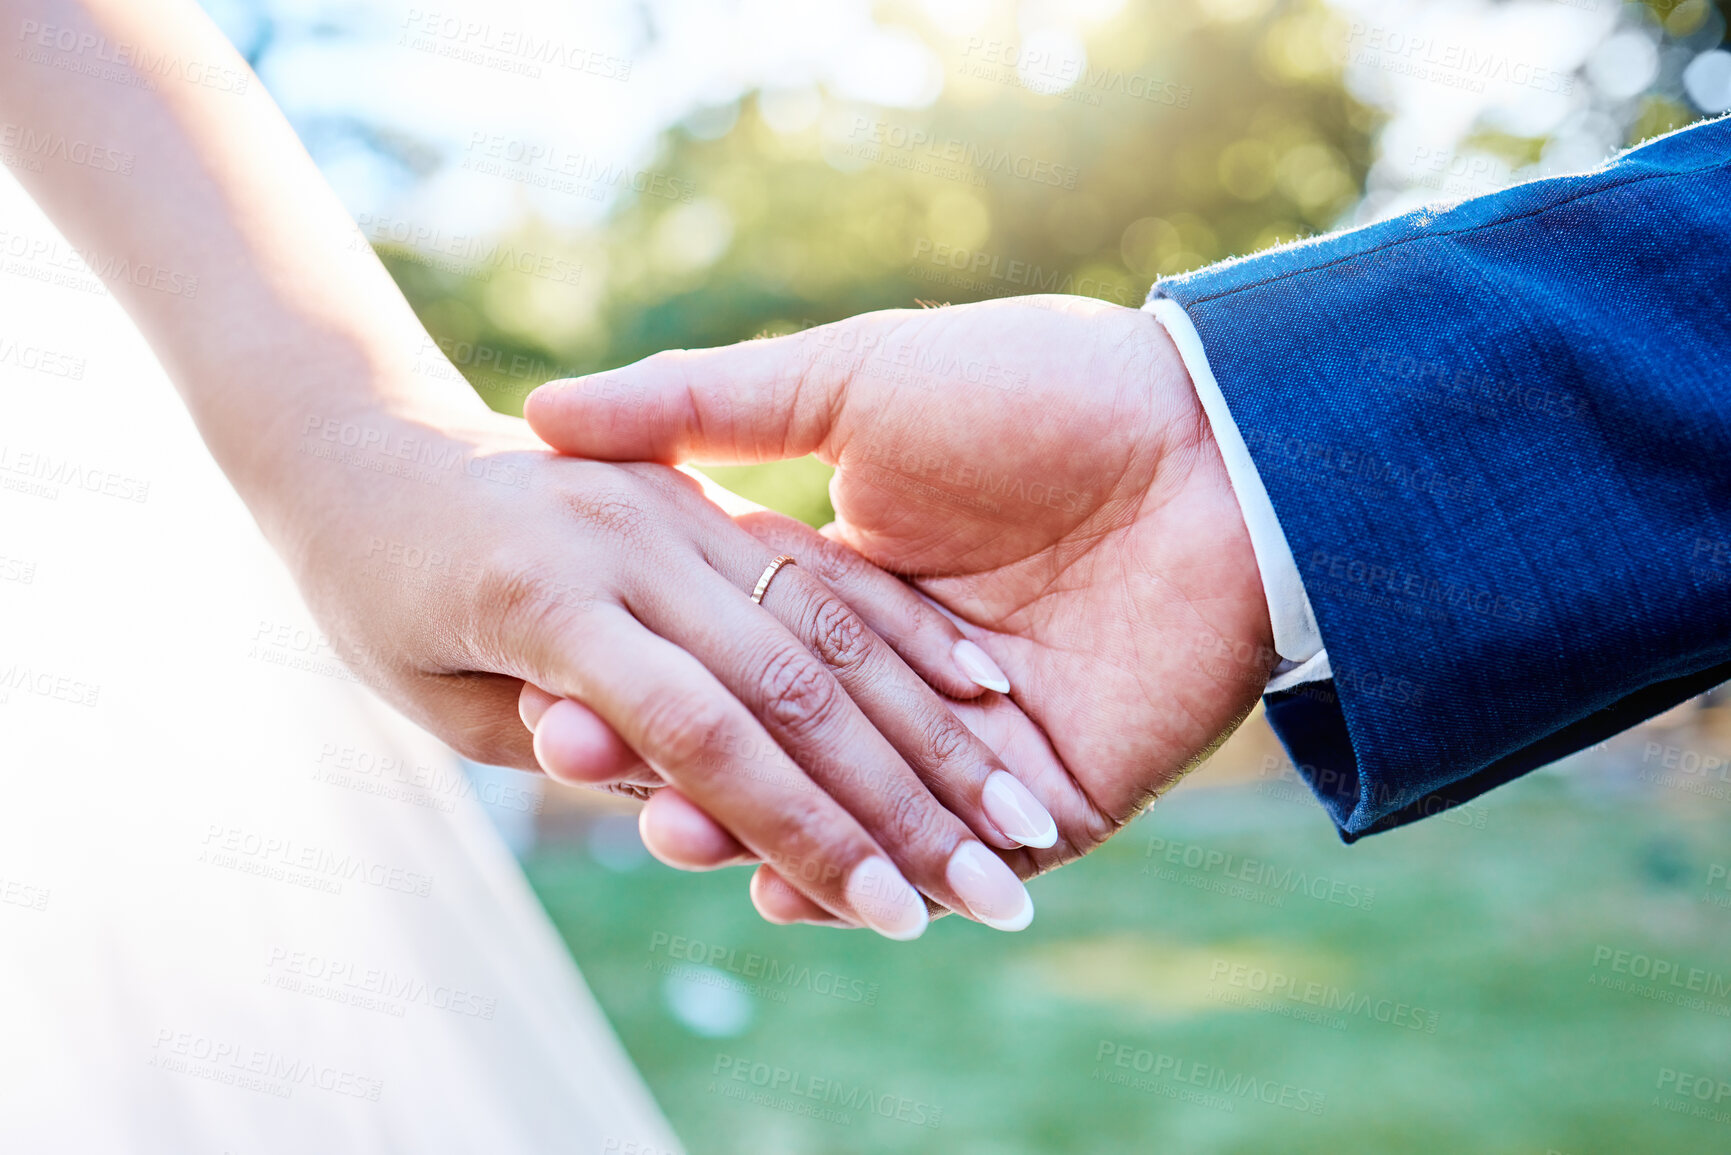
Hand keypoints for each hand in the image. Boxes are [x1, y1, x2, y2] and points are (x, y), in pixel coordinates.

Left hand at [249, 394, 1057, 937]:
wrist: (358, 441)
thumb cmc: (373, 592)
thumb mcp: (431, 690)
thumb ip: (566, 738)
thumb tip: (682, 799)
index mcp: (548, 602)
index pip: (705, 739)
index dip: (806, 834)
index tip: (890, 915)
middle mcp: (629, 544)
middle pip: (794, 687)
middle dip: (902, 801)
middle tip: (995, 895)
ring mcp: (674, 507)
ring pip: (830, 623)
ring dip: (933, 727)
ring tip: (1022, 817)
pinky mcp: (703, 492)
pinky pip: (823, 563)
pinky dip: (904, 630)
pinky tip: (985, 689)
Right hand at [525, 294, 1275, 922]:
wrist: (1208, 439)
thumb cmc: (1033, 392)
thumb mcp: (848, 382)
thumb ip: (706, 406)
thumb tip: (545, 411)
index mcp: (858, 582)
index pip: (735, 657)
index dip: (651, 672)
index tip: (558, 685)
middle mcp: (912, 676)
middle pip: (780, 747)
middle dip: (683, 761)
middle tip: (580, 760)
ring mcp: (980, 745)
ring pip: (852, 817)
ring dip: (758, 832)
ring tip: (669, 828)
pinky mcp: (1056, 799)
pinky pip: (951, 861)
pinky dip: (870, 878)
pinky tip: (783, 891)